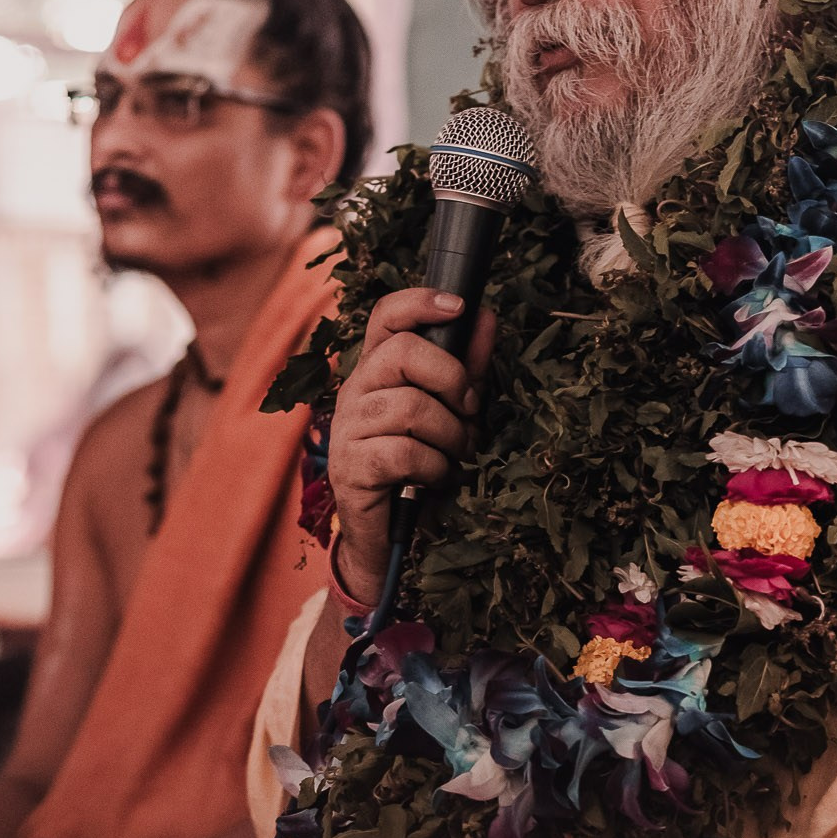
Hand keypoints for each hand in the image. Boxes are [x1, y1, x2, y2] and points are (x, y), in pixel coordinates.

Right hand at [328, 287, 495, 604]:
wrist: (388, 535)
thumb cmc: (418, 466)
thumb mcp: (448, 412)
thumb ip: (465, 368)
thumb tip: (488, 317)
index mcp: (376, 371)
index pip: (386, 317)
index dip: (419, 302)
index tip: (460, 305)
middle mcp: (356, 391)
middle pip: (402, 352)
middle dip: (452, 380)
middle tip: (469, 411)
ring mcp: (348, 429)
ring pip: (410, 407)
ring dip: (450, 435)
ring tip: (455, 454)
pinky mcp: (351, 467)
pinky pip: (406, 453)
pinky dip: (435, 468)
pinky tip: (436, 478)